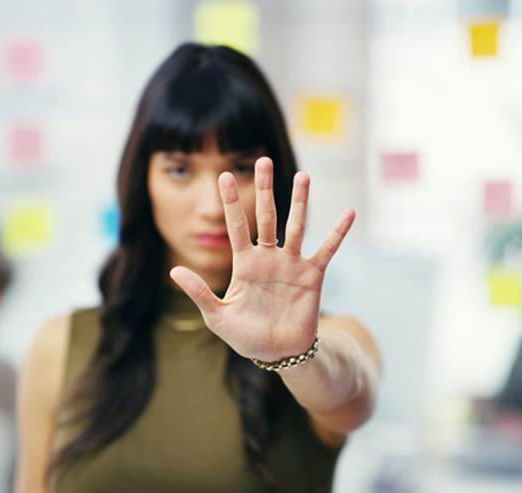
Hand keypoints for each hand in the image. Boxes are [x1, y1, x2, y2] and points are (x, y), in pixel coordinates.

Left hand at [169, 156, 354, 361]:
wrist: (278, 354)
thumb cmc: (245, 336)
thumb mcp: (217, 315)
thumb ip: (198, 292)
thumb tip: (173, 271)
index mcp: (244, 264)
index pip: (236, 226)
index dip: (231, 203)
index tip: (223, 176)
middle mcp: (268, 257)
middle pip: (266, 215)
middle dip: (264, 189)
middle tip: (262, 161)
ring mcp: (291, 263)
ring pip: (296, 225)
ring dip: (299, 201)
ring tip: (303, 175)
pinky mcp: (312, 275)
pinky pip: (326, 250)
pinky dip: (338, 232)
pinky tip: (349, 212)